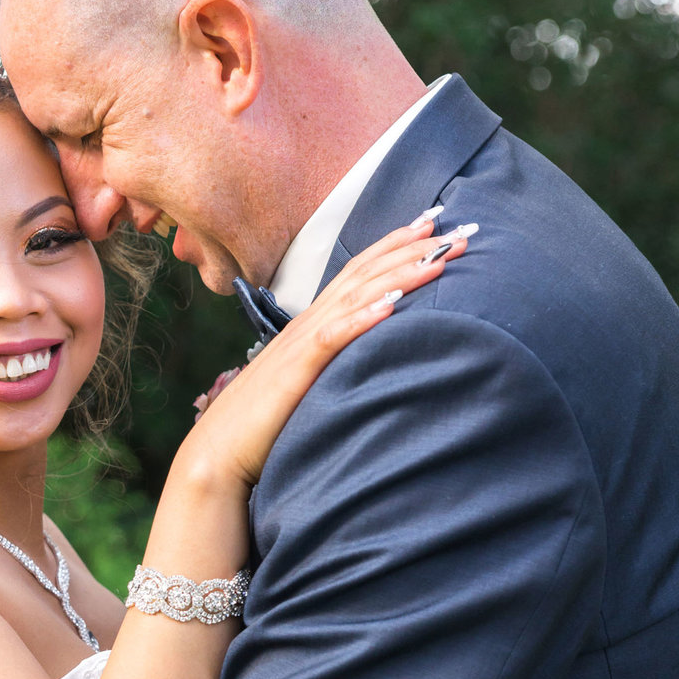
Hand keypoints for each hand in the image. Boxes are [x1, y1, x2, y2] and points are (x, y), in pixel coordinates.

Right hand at [183, 210, 470, 488]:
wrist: (217, 454)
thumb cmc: (260, 425)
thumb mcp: (304, 383)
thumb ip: (332, 363)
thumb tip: (369, 358)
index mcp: (309, 326)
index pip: (357, 271)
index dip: (395, 245)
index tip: (434, 224)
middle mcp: (306, 326)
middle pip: (364, 274)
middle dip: (413, 250)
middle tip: (461, 231)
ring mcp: (298, 346)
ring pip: (354, 297)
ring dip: (399, 274)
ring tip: (440, 258)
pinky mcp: (294, 372)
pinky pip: (331, 339)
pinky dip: (360, 319)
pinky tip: (390, 305)